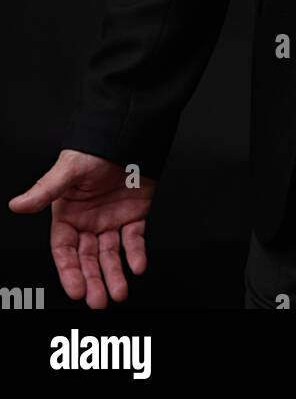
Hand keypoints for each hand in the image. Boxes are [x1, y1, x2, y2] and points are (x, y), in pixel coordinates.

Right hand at [8, 149, 156, 307]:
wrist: (127, 133)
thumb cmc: (93, 149)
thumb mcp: (68, 170)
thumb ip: (45, 190)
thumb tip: (17, 205)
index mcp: (67, 215)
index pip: (65, 251)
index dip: (69, 271)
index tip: (76, 290)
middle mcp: (88, 222)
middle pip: (88, 259)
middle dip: (93, 281)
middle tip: (99, 301)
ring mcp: (111, 220)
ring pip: (111, 255)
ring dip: (115, 274)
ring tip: (119, 292)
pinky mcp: (134, 215)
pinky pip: (134, 239)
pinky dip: (136, 253)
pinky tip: (138, 265)